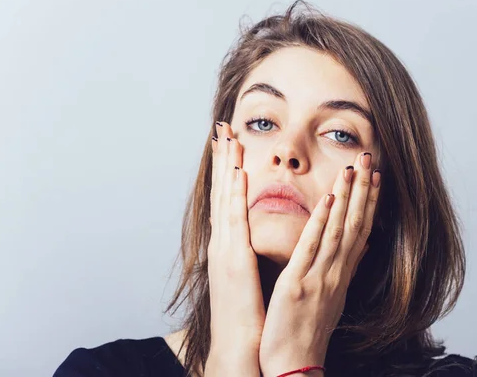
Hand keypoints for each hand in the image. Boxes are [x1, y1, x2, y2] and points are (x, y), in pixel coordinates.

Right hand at [205, 121, 263, 375]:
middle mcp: (222, 244)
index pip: (226, 201)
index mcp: (229, 247)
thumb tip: (256, 237)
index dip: (226, 171)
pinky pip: (235, 222)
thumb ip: (249, 253)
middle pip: (220, 193)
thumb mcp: (248, 277)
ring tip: (228, 139)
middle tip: (222, 128)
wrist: (238, 348)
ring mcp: (224, 252)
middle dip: (221, 159)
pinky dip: (235, 195)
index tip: (229, 144)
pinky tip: (239, 173)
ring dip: (226, 168)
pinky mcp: (233, 263)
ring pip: (224, 200)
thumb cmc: (247, 314)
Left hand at [258, 152, 380, 376]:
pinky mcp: (298, 284)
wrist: (294, 367)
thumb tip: (360, 248)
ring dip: (348, 197)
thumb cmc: (308, 333)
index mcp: (341, 275)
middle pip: (355, 224)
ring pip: (338, 230)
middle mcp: (336, 273)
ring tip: (354, 168)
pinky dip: (322, 222)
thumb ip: (345, 270)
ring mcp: (319, 277)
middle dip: (364, 190)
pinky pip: (312, 248)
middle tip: (370, 159)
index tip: (375, 177)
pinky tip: (329, 198)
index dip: (369, 202)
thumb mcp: (333, 299)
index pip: (361, 231)